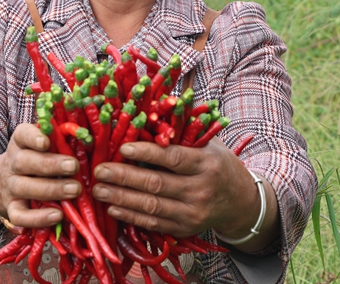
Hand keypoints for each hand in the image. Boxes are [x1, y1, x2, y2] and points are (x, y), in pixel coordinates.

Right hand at [0, 123, 81, 238]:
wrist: (3, 182)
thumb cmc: (37, 158)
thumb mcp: (44, 144)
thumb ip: (61, 138)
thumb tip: (86, 132)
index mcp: (21, 142)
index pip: (22, 134)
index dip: (33, 137)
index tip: (47, 142)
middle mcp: (12, 163)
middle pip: (24, 162)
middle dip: (50, 165)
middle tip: (74, 166)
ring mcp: (10, 187)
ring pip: (24, 187)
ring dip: (51, 189)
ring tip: (75, 190)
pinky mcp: (12, 209)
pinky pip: (21, 216)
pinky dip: (38, 218)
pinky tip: (58, 215)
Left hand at [91, 139, 276, 243]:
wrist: (240, 201)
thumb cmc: (217, 163)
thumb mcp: (207, 143)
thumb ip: (180, 130)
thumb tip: (148, 110)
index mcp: (206, 163)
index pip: (172, 158)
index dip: (146, 152)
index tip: (122, 147)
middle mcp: (201, 190)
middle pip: (157, 184)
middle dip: (124, 177)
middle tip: (99, 171)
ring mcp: (193, 213)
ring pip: (152, 207)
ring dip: (121, 198)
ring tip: (99, 190)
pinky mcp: (185, 229)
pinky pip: (154, 224)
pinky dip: (131, 216)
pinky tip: (113, 208)